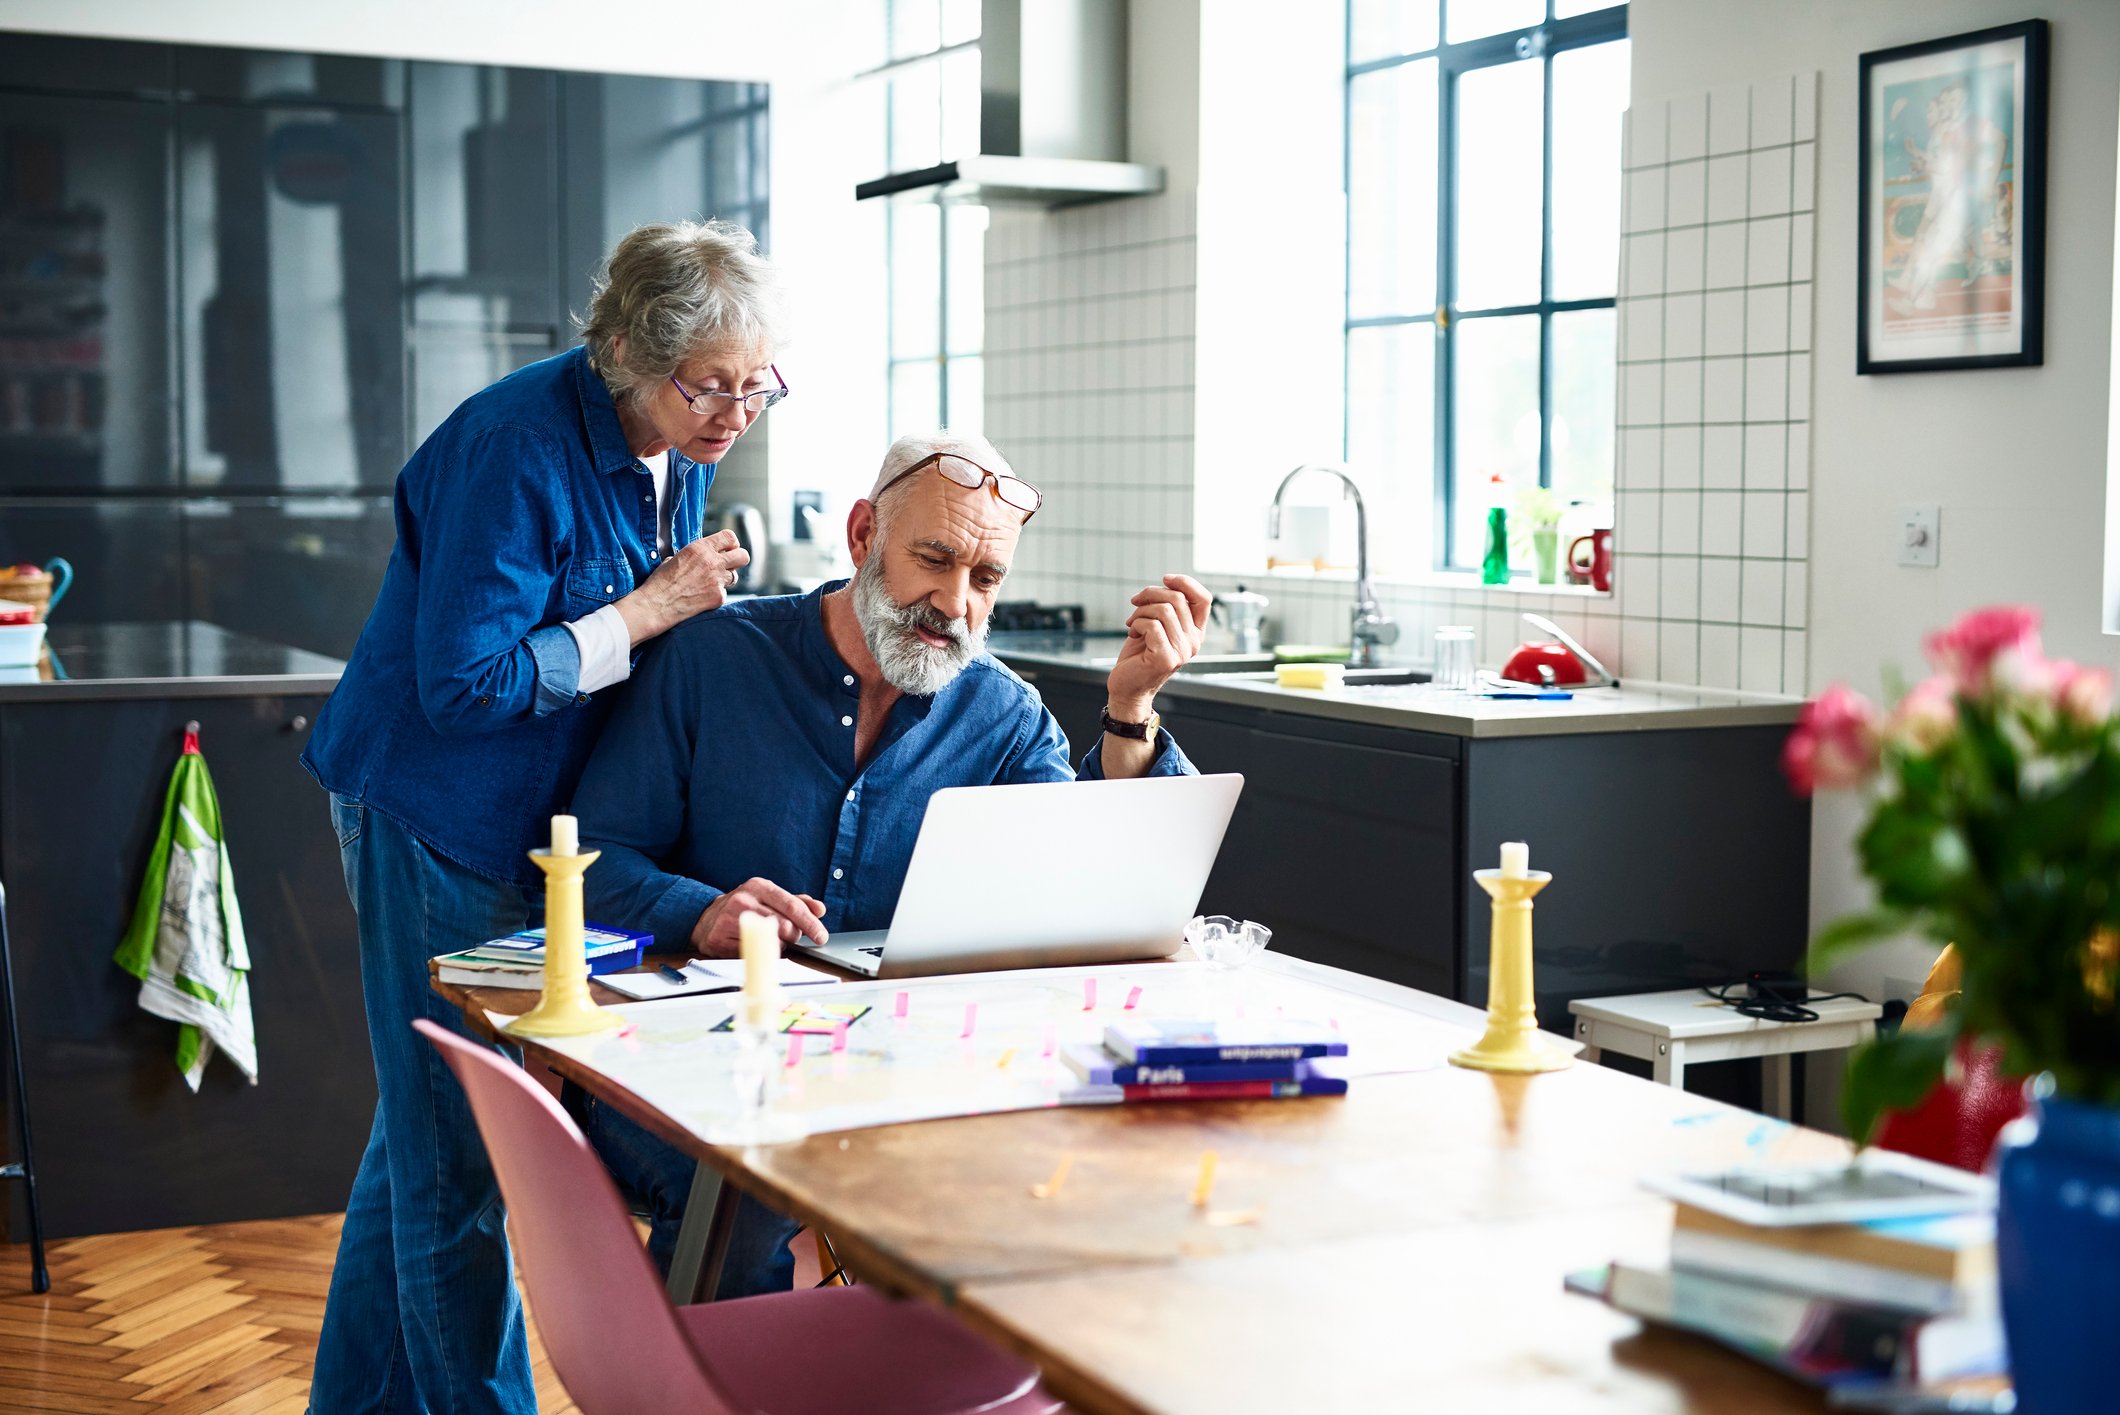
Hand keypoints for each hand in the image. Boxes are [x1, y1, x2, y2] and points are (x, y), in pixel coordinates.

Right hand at [615, 530, 750, 644]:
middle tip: (729, 564)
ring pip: (735, 576)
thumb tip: (705, 556)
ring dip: (725, 579)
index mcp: (700, 548)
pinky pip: (724, 593)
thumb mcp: (676, 557)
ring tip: (708, 583)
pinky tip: (701, 597)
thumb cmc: (661, 581)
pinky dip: (715, 595)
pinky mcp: (718, 597)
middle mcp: (712, 562)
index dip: (731, 543)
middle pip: (743, 556)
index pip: (729, 537)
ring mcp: (717, 581)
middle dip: (738, 559)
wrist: (655, 604)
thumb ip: (695, 555)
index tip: (728, 548)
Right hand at [689, 878, 828, 958]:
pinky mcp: (719, 939)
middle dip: (794, 936)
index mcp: (759, 886)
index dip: (810, 923)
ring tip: (770, 939)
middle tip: (791, 937)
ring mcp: (730, 919)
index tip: (821, 937)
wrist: (706, 919)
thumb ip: (796, 902)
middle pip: (784, 925)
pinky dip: (758, 952)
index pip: (792, 906)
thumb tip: (820, 909)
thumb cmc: (744, 908)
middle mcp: (744, 899)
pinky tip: (754, 944)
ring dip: (778, 945)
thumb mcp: (769, 898)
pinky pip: (752, 952)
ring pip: (770, 940)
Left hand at [1105, 574, 1210, 716]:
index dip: (1186, 582)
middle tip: (1135, 603)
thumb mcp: (1157, 626)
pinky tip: (1132, 632)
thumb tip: (1168, 583)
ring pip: (1163, 610)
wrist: (1127, 687)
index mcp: (1195, 632)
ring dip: (1141, 611)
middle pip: (1177, 599)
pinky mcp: (1165, 658)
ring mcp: (1181, 652)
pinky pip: (1151, 625)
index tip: (1165, 579)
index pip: (1204, 599)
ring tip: (1132, 622)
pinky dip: (1136, 623)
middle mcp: (1193, 642)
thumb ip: (1168, 608)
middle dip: (1151, 594)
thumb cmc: (1139, 655)